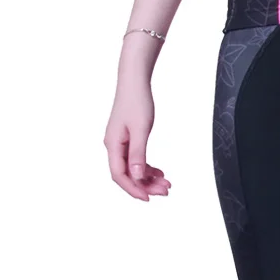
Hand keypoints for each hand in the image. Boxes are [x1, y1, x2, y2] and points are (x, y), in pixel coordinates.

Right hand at [104, 75, 170, 200]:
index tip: (148, 198)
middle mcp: (113, 146)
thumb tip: (136, 176)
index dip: (133, 189)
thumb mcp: (141, 129)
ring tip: (166, 184)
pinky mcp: (127, 138)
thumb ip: (138, 153)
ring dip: (148, 177)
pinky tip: (159, 172)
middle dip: (145, 185)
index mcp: (113, 145)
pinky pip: (135, 159)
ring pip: (132, 168)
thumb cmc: (137, 101)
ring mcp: (120, 143)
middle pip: (127, 174)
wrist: (134, 82)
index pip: (120, 175)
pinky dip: (147, 167)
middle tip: (165, 191)